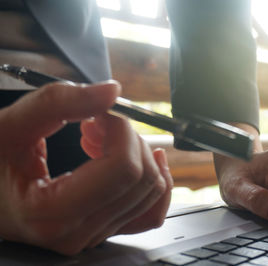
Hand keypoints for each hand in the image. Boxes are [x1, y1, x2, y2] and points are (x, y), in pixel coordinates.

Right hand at [0, 81, 172, 254]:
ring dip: (137, 155)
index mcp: (51, 212)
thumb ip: (58, 102)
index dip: (121, 129)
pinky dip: (154, 183)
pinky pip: (150, 213)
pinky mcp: (104, 228)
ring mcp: (94, 234)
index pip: (123, 169)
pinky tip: (142, 159)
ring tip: (104, 141)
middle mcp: (78, 233)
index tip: (102, 113)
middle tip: (98, 123)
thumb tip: (112, 91)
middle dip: (128, 139)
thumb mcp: (10, 126)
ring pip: (152, 192)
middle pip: (142, 178)